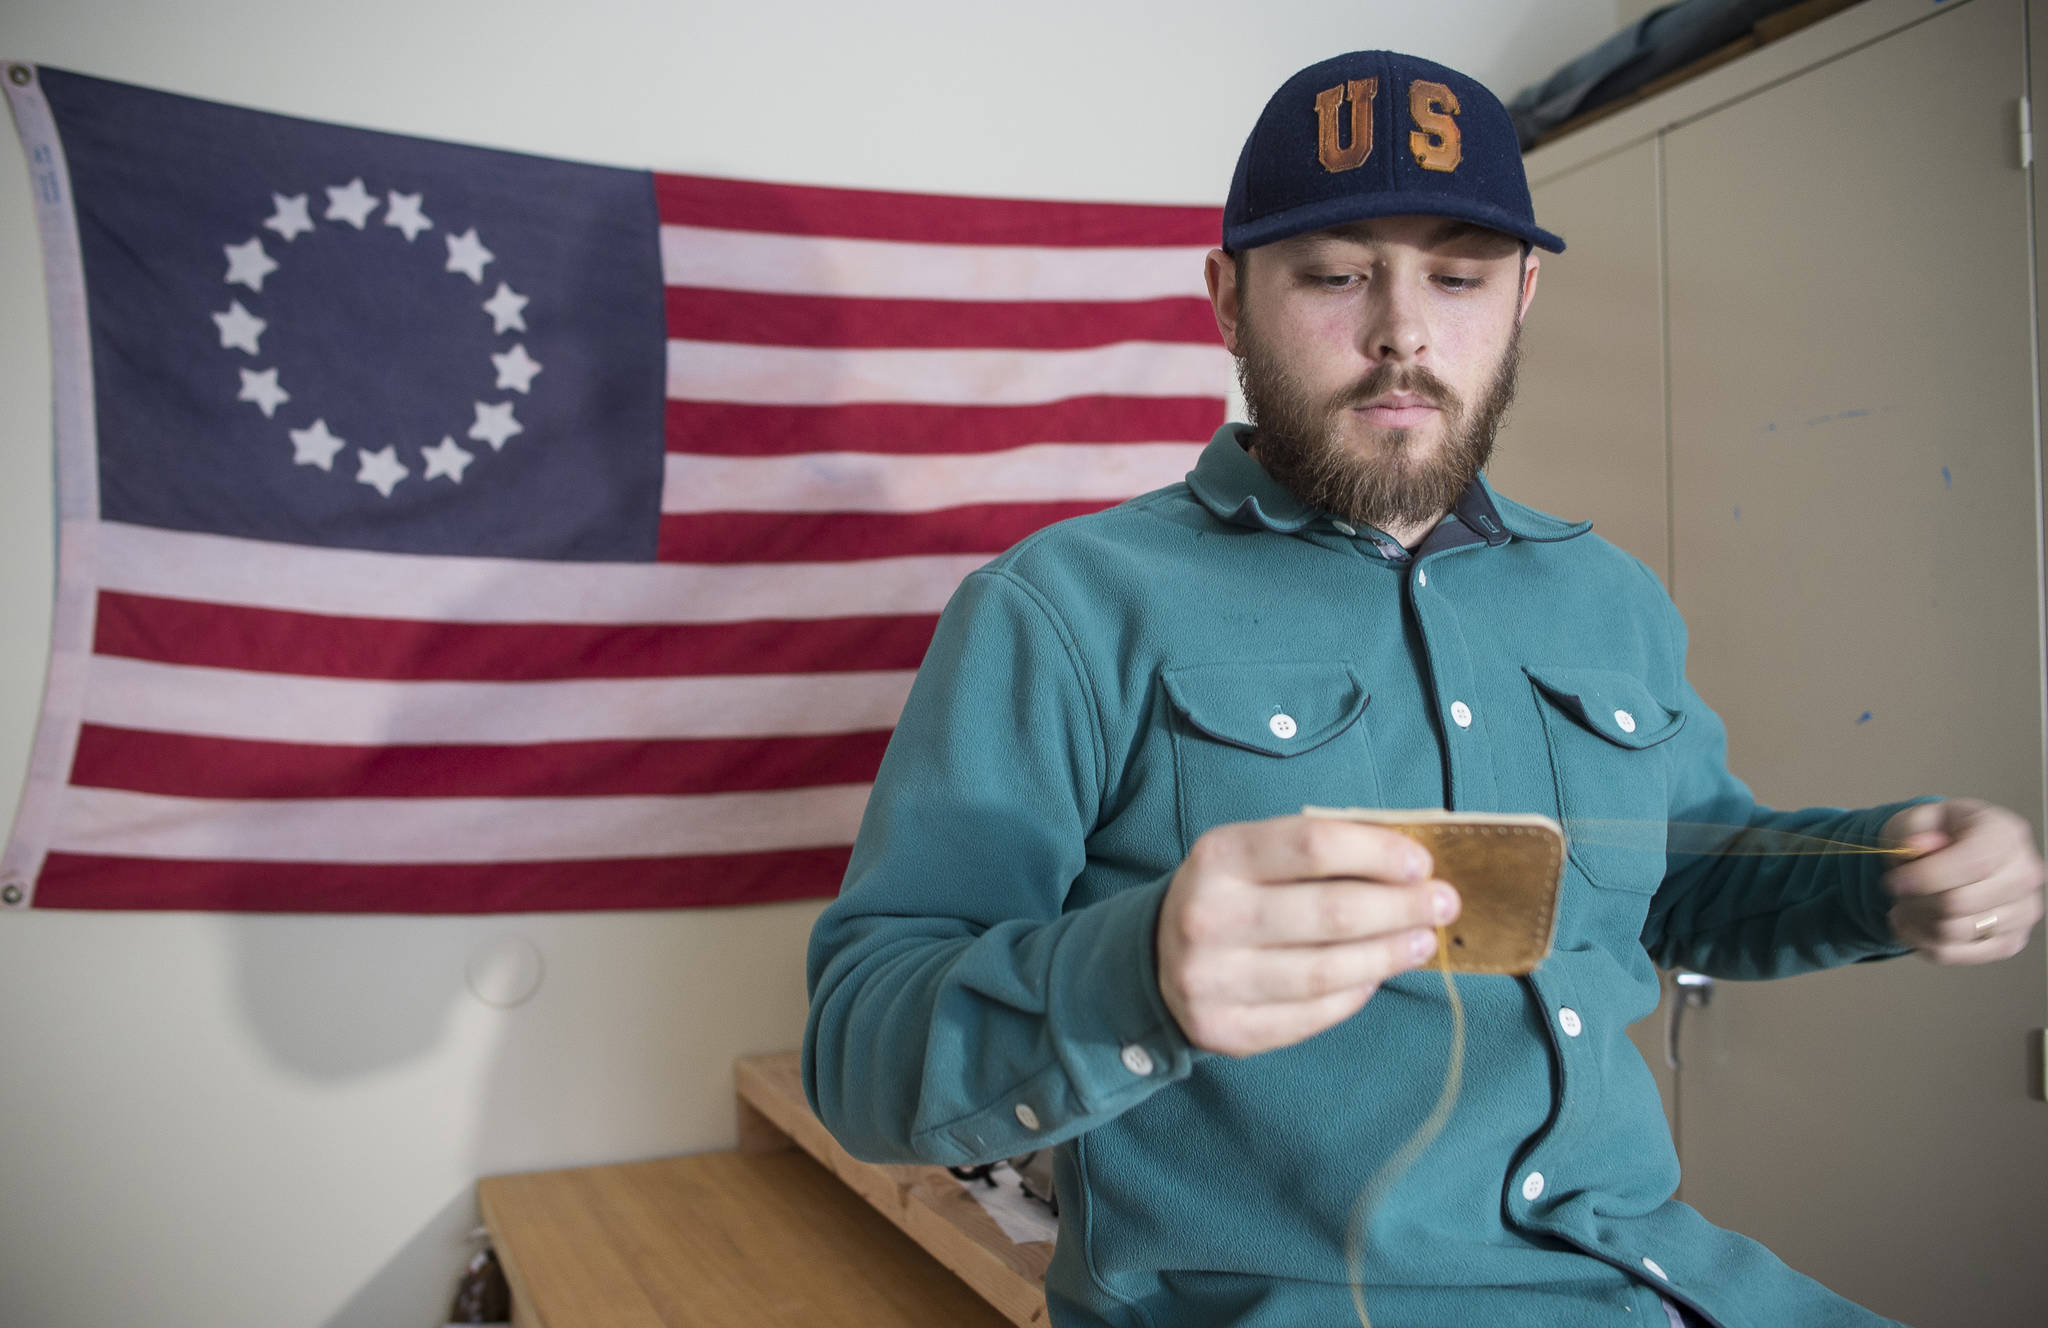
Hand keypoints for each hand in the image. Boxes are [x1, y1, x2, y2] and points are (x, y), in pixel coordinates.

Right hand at [1155, 814, 1459, 1056]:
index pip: (1313, 846)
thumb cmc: (1231, 894)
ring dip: (1389, 955)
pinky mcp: (1223, 1029)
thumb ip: (1318, 854)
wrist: (1156, 956)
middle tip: (1444, 905)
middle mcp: (1208, 916)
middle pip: (1330, 913)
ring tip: (1423, 942)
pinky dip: (1354, 995)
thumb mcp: (1254, 854)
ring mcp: (1212, 979)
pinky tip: (1374, 977)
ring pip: (1327, 972)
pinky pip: (1311, 1015)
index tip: (1422, 864)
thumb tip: (1410, 868)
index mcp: (1219, 856)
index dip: (1378, 853)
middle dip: (1401, 907)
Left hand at [1882, 799, 2043, 962]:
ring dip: (1914, 921)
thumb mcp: (1918, 819)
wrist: (1948, 853)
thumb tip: (1916, 847)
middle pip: (1960, 903)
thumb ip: (1914, 831)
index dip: (1927, 877)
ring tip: (1903, 905)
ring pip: (1953, 932)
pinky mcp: (2008, 942)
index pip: (1974, 864)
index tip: (1893, 882)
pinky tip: (1912, 923)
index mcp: (2006, 835)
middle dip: (1914, 899)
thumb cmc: (1934, 834)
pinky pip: (1953, 954)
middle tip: (1897, 891)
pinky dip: (1921, 942)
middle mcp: (2025, 875)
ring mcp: (2022, 912)